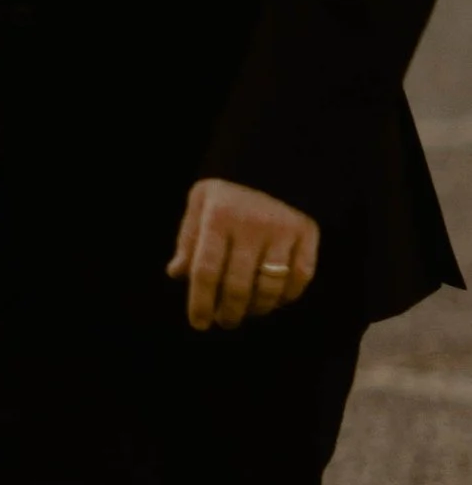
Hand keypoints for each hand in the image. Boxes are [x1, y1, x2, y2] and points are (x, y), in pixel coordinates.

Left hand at [167, 178, 320, 330]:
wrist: (276, 160)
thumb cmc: (230, 189)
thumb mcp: (200, 202)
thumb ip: (189, 239)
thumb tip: (176, 274)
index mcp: (217, 216)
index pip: (205, 271)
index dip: (200, 302)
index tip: (199, 323)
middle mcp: (250, 225)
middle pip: (237, 286)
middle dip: (229, 313)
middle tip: (225, 322)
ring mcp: (281, 230)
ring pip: (269, 287)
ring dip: (257, 309)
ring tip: (247, 313)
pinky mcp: (307, 233)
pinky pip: (300, 278)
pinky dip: (287, 296)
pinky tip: (275, 300)